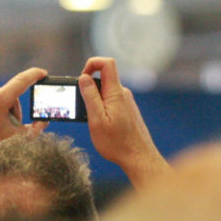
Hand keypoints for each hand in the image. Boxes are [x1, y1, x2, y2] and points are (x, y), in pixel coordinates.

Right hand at [79, 57, 169, 187]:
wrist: (138, 157)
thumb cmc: (117, 143)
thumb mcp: (97, 120)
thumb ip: (90, 97)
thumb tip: (84, 78)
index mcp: (116, 93)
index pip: (107, 64)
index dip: (92, 64)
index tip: (82, 78)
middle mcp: (123, 94)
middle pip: (103, 78)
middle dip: (89, 88)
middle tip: (83, 108)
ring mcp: (126, 102)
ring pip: (106, 92)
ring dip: (95, 102)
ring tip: (93, 122)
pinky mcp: (127, 110)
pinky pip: (111, 102)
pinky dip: (102, 109)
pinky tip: (102, 126)